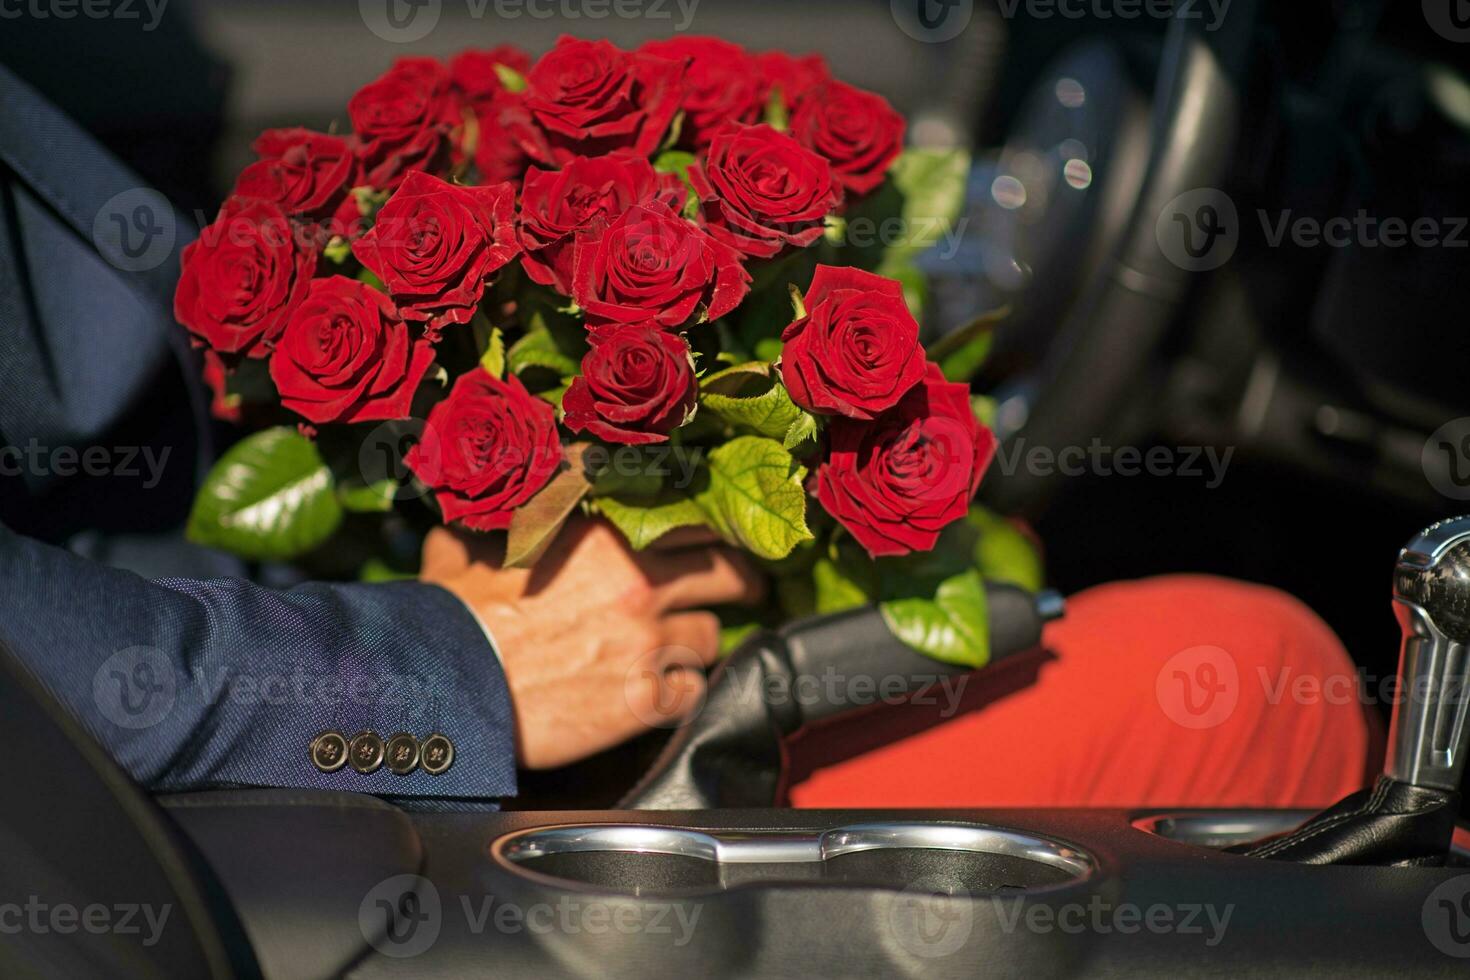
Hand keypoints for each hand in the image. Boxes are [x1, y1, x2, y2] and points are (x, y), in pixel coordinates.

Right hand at [420, 518, 763, 768]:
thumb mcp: (477, 543)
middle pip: (728, 575)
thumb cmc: (457, 615)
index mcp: (609, 539)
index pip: (696, 524)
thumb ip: (503, 519)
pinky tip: (663, 693)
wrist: (449, 685)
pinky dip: (682, 693)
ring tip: (678, 650)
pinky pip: (692, 692)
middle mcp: (641, 585)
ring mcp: (648, 644)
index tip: (720, 543)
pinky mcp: (645, 701)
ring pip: (710, 637)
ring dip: (697, 643)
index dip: (715, 535)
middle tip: (746, 590)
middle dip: (742, 582)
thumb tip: (487, 506)